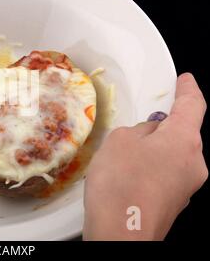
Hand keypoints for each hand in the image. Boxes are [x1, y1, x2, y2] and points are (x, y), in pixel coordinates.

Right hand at [83, 73, 207, 239]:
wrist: (120, 234)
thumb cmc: (121, 184)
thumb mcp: (120, 140)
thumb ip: (139, 129)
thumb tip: (149, 135)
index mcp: (185, 140)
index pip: (193, 105)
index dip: (188, 90)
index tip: (185, 81)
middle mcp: (194, 163)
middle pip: (182, 134)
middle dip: (161, 127)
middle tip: (136, 127)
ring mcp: (186, 187)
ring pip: (172, 155)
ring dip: (152, 150)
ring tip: (122, 158)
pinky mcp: (174, 202)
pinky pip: (164, 174)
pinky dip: (149, 169)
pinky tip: (126, 176)